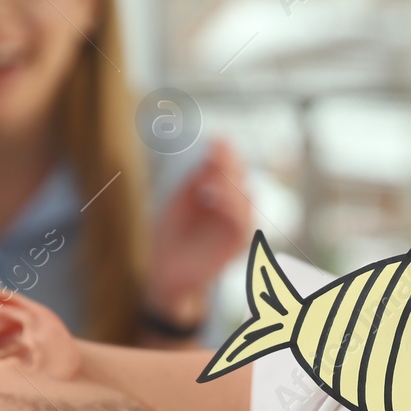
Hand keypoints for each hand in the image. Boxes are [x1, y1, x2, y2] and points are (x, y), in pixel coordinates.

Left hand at [146, 140, 252, 328]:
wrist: (165, 271)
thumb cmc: (170, 236)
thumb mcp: (180, 200)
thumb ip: (197, 179)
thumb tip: (214, 151)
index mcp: (220, 195)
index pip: (231, 170)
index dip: (227, 154)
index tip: (218, 139)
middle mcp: (232, 208)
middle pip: (241, 179)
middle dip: (231, 164)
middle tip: (217, 151)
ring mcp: (236, 226)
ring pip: (246, 197)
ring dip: (230, 184)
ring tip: (210, 176)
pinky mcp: (236, 245)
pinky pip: (242, 222)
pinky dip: (231, 206)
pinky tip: (212, 194)